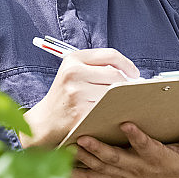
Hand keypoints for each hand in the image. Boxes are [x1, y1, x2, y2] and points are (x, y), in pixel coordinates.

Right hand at [19, 48, 139, 147]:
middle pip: (115, 75)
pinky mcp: (80, 113)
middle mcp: (73, 73)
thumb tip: (130, 73)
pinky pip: (107, 109)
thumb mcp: (73, 73)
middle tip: (130, 92)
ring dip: (121, 99)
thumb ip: (97, 67)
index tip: (135, 74)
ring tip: (120, 102)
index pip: (110, 55)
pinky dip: (114, 111)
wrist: (44, 122)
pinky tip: (113, 114)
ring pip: (113, 93)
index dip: (127, 64)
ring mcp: (76, 93)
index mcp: (73, 60)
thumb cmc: (64, 96)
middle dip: (126, 84)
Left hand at [70, 120, 178, 177]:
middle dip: (99, 149)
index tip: (126, 124)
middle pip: (116, 158)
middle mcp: (137, 167)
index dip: (136, 136)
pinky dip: (81, 173)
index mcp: (155, 156)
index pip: (145, 145)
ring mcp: (124, 176)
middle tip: (85, 137)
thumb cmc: (178, 169)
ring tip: (71, 147)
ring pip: (102, 167)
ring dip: (86, 158)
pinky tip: (67, 166)